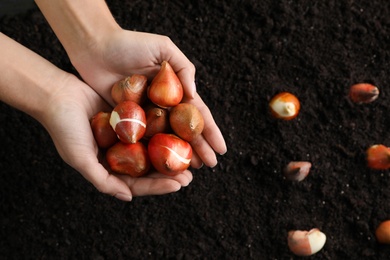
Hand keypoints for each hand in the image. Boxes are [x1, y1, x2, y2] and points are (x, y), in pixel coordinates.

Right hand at [40, 73, 192, 200]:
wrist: (57, 94)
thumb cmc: (64, 128)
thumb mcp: (79, 158)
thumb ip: (102, 180)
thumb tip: (128, 197)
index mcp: (108, 167)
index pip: (137, 182)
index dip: (157, 186)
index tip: (177, 185)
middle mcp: (119, 154)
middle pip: (148, 167)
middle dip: (169, 173)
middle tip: (190, 176)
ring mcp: (125, 136)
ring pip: (152, 147)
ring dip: (170, 153)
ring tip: (190, 157)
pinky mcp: (129, 117)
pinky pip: (149, 126)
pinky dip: (163, 130)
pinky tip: (179, 131)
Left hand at [70, 30, 227, 167]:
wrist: (94, 46)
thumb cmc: (130, 43)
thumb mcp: (163, 48)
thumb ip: (183, 68)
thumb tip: (194, 95)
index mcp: (174, 91)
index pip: (196, 114)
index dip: (210, 131)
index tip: (221, 148)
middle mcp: (161, 107)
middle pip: (183, 132)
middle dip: (198, 149)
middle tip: (209, 166)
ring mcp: (143, 116)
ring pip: (164, 140)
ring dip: (176, 156)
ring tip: (188, 173)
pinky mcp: (124, 122)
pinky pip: (140, 140)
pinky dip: (150, 154)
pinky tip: (158, 167)